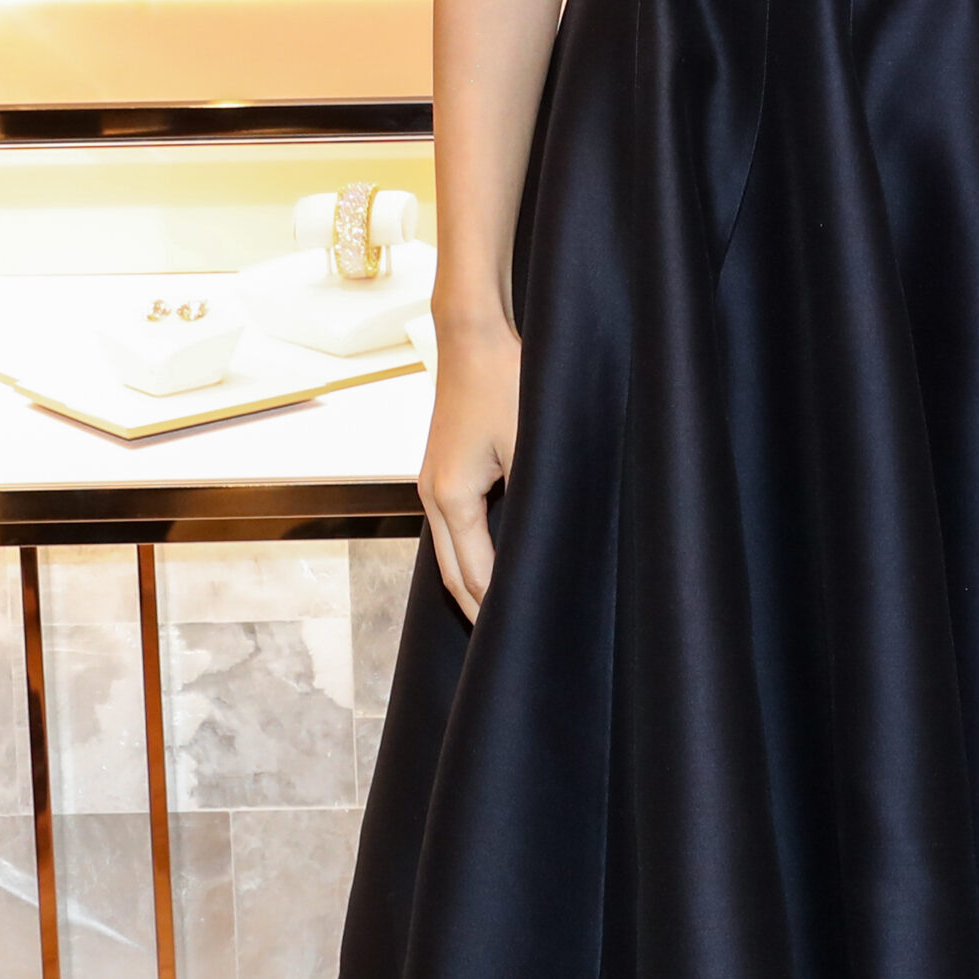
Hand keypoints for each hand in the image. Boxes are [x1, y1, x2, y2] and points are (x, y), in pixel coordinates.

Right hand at [418, 314, 520, 621]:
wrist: (473, 334)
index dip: (498, 609)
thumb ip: (533, 498)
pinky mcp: (441, 467)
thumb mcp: (530, 443)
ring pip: (449, 551)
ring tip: (504, 611)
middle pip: (453, 574)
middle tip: (511, 645)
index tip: (525, 635)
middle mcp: (433, 496)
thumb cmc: (506, 381)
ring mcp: (432, 481)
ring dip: (472, 582)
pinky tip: (496, 558)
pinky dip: (470, 552)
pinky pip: (454, 525)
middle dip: (479, 610)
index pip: (474, 576)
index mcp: (453, 498)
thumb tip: (546, 544)